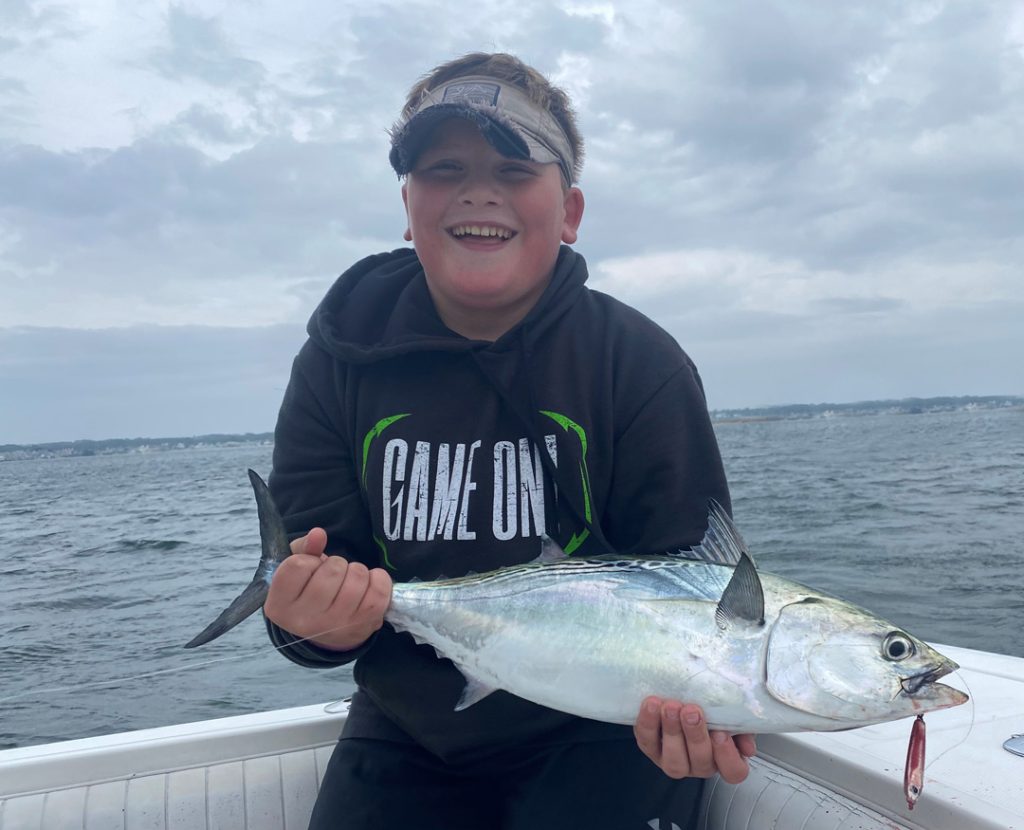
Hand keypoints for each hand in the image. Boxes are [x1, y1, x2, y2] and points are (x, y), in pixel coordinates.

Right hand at [264, 527, 392, 651]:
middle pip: (333, 570)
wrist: (326, 630)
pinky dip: (378, 579)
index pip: (298, 565)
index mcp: (280, 606)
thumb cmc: (309, 592)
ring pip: (357, 577)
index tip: (311, 570)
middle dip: (337, 564)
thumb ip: (304, 547)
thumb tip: (318, 534)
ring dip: (357, 571)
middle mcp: (305, 621)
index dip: (309, 560)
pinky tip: (368, 585)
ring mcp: (336, 627)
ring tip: (349, 581)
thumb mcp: (298, 570)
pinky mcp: (363, 626)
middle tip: (333, 576)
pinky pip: (380, 590)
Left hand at [633, 697, 756, 783]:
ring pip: (674, 760)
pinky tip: (652, 704)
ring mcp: (674, 760)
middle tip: (692, 711)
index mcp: (723, 758)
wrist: (678, 693)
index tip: (721, 732)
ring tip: (671, 707)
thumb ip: (741, 724)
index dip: (728, 756)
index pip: (733, 772)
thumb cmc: (708, 703)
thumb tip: (747, 746)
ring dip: (672, 732)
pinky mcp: (651, 748)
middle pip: (701, 762)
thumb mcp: (729, 709)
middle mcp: (699, 764)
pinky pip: (647, 742)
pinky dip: (648, 723)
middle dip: (696, 735)